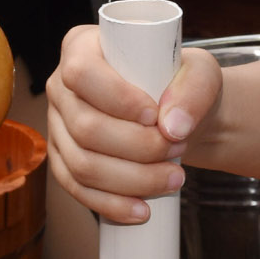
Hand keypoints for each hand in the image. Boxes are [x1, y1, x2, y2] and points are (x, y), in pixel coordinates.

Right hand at [46, 25, 222, 221]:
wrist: (180, 117)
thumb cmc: (182, 86)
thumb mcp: (200, 74)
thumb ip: (194, 90)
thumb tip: (172, 127)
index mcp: (82, 47)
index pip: (82, 73)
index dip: (117, 99)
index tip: (155, 116)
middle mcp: (61, 87)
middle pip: (85, 128)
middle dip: (137, 148)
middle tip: (177, 149)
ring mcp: (58, 127)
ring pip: (82, 165)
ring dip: (131, 179)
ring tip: (173, 178)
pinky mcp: (64, 160)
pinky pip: (77, 189)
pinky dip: (110, 204)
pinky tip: (141, 211)